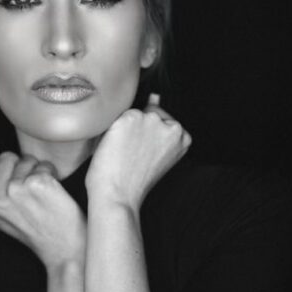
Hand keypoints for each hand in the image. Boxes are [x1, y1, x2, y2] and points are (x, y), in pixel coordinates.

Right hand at [0, 143, 86, 268]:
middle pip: (4, 157)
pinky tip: (53, 193)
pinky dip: (51, 174)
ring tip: (42, 193)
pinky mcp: (38, 184)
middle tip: (29, 185)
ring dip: (37, 170)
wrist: (63, 248)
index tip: (9, 173)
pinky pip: (44, 164)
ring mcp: (16, 190)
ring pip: (25, 159)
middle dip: (19, 164)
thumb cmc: (37, 231)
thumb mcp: (3, 217)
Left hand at [85, 93, 191, 209]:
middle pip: (147, 114)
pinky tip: (114, 149)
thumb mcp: (155, 152)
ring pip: (131, 114)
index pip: (160, 122)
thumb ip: (158, 125)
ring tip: (123, 154)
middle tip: (132, 156)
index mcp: (183, 136)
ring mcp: (150, 120)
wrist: (118, 196)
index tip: (143, 155)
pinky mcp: (129, 118)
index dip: (146, 138)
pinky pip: (114, 116)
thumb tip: (155, 96)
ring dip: (122, 130)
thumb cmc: (134, 179)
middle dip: (136, 131)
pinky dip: (109, 131)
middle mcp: (171, 126)